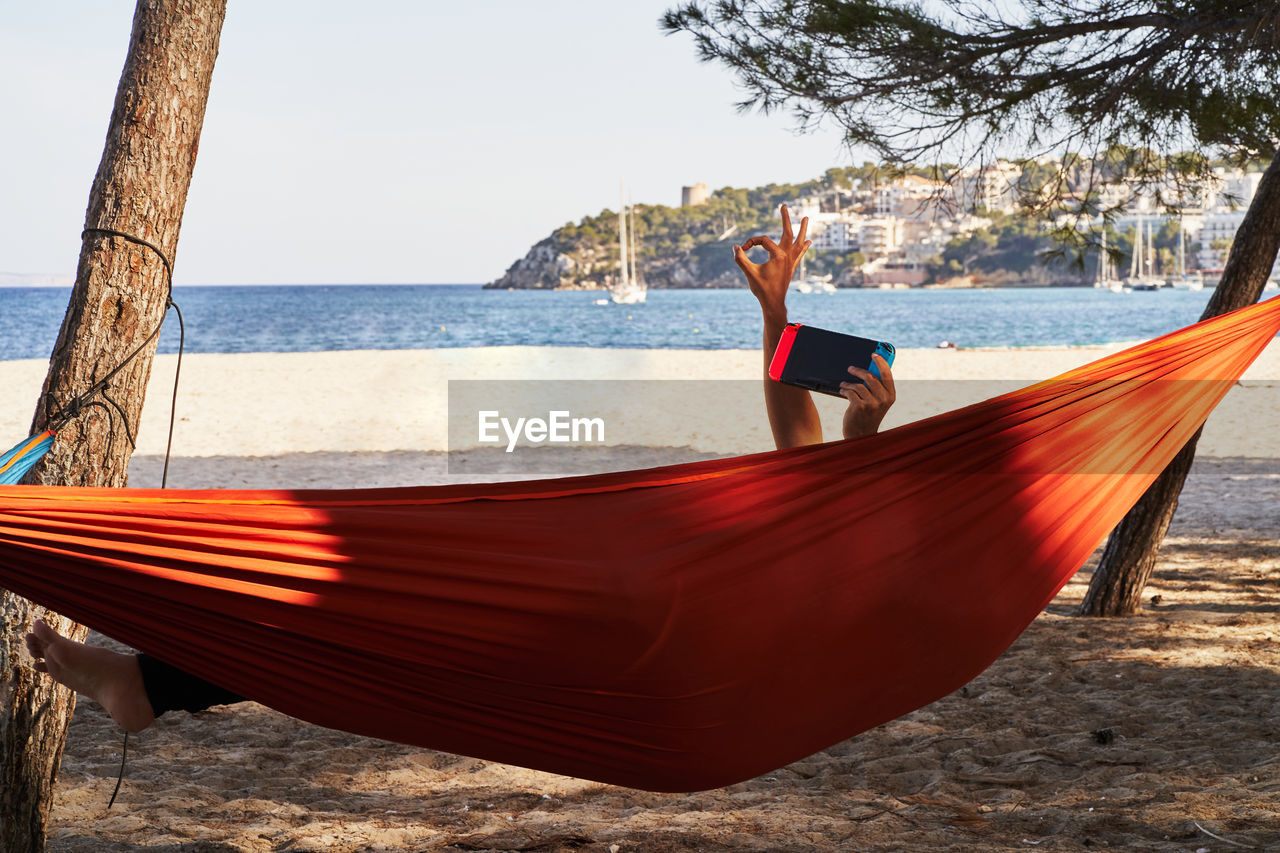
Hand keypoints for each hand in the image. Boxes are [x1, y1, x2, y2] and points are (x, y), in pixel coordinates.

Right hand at [734, 205, 809, 322]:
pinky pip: (800, 253)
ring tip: (806, 218)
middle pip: (787, 233)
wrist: (773, 303)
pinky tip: (808, 241)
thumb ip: (741, 259)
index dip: (751, 243)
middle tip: (784, 205)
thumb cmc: (762, 289)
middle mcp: (788, 256)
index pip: (763, 241)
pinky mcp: (791, 267)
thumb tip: (735, 246)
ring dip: (802, 229)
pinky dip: (804, 246)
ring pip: (798, 242)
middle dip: (785, 218)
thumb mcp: (749, 272)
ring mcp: (791, 262)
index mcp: (779, 256)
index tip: (743, 249)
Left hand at [840, 354, 895, 438]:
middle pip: (870, 377)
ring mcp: (872, 404)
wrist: (861, 435)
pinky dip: (844, 390)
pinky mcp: (860, 407)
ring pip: (858, 385)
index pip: (887, 374)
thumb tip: (868, 369)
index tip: (874, 354)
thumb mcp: (878, 402)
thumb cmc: (868, 415)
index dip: (881, 362)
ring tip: (844, 384)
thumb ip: (876, 388)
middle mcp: (883, 399)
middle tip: (850, 368)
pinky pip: (850, 392)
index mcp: (891, 396)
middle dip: (858, 370)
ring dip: (848, 383)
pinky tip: (843, 391)